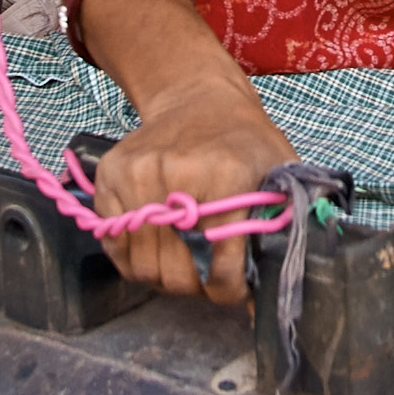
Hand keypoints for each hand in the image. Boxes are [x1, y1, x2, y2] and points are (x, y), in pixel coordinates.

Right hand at [93, 75, 294, 304]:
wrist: (198, 102)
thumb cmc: (243, 143)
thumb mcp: (279, 175)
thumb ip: (285, 229)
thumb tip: (279, 292)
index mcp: (226, 176)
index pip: (220, 267)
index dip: (230, 290)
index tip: (236, 287)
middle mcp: (175, 173)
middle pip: (176, 274)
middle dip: (197, 286)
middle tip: (209, 274)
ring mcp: (136, 174)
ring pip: (142, 268)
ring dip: (166, 276)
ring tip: (185, 260)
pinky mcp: (108, 177)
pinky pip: (115, 247)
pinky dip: (135, 259)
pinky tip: (159, 245)